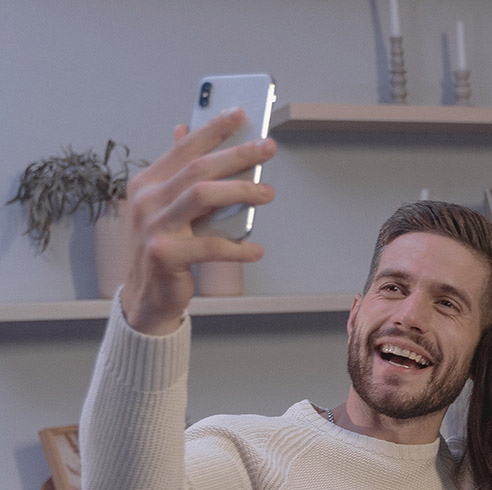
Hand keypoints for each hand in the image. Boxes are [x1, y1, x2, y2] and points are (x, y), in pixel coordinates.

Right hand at [120, 108, 275, 334]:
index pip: (184, 148)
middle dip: (237, 154)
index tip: (241, 114)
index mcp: (148, 183)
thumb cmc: (166, 248)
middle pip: (198, 168)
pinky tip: (256, 249)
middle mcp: (147, 200)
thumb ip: (182, 175)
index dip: (213, 129)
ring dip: (240, 191)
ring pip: (202, 196)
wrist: (147, 295)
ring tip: (267, 193)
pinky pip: (210, 246)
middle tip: (267, 149)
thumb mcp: (170, 208)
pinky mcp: (164, 254)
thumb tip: (186, 131)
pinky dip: (237, 248)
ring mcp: (153, 227)